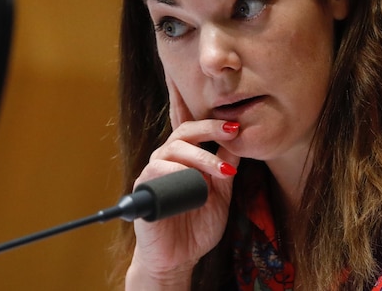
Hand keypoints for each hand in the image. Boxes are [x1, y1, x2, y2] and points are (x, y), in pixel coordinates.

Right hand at [125, 77, 240, 289]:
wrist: (178, 259)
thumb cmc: (196, 226)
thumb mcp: (220, 195)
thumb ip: (225, 169)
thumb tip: (238, 139)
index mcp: (185, 159)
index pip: (194, 130)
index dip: (211, 122)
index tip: (235, 124)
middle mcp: (167, 161)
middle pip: (184, 133)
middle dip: (209, 130)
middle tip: (232, 133)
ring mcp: (153, 174)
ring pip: (171, 149)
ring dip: (200, 156)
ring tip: (221, 171)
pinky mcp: (143, 191)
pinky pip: (154, 172)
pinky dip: (172, 171)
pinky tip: (188, 178)